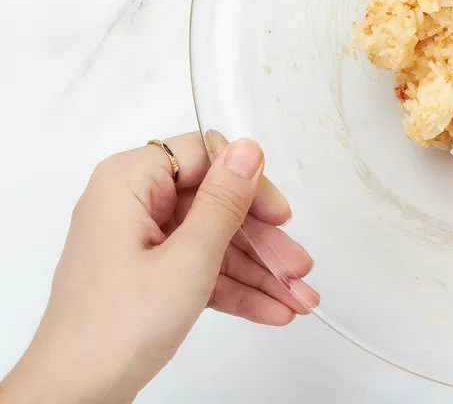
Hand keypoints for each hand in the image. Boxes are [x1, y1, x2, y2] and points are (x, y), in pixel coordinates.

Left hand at [0, 133, 318, 403]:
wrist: (76, 395)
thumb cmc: (114, 328)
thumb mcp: (188, 259)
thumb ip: (224, 202)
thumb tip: (247, 150)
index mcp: (128, 183)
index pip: (204, 156)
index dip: (248, 184)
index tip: (279, 216)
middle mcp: (132, 205)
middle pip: (216, 205)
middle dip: (263, 243)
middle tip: (298, 268)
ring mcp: (140, 242)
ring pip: (215, 242)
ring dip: (259, 272)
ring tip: (299, 298)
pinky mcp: (148, 276)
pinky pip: (203, 269)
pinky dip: (236, 290)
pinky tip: (273, 310)